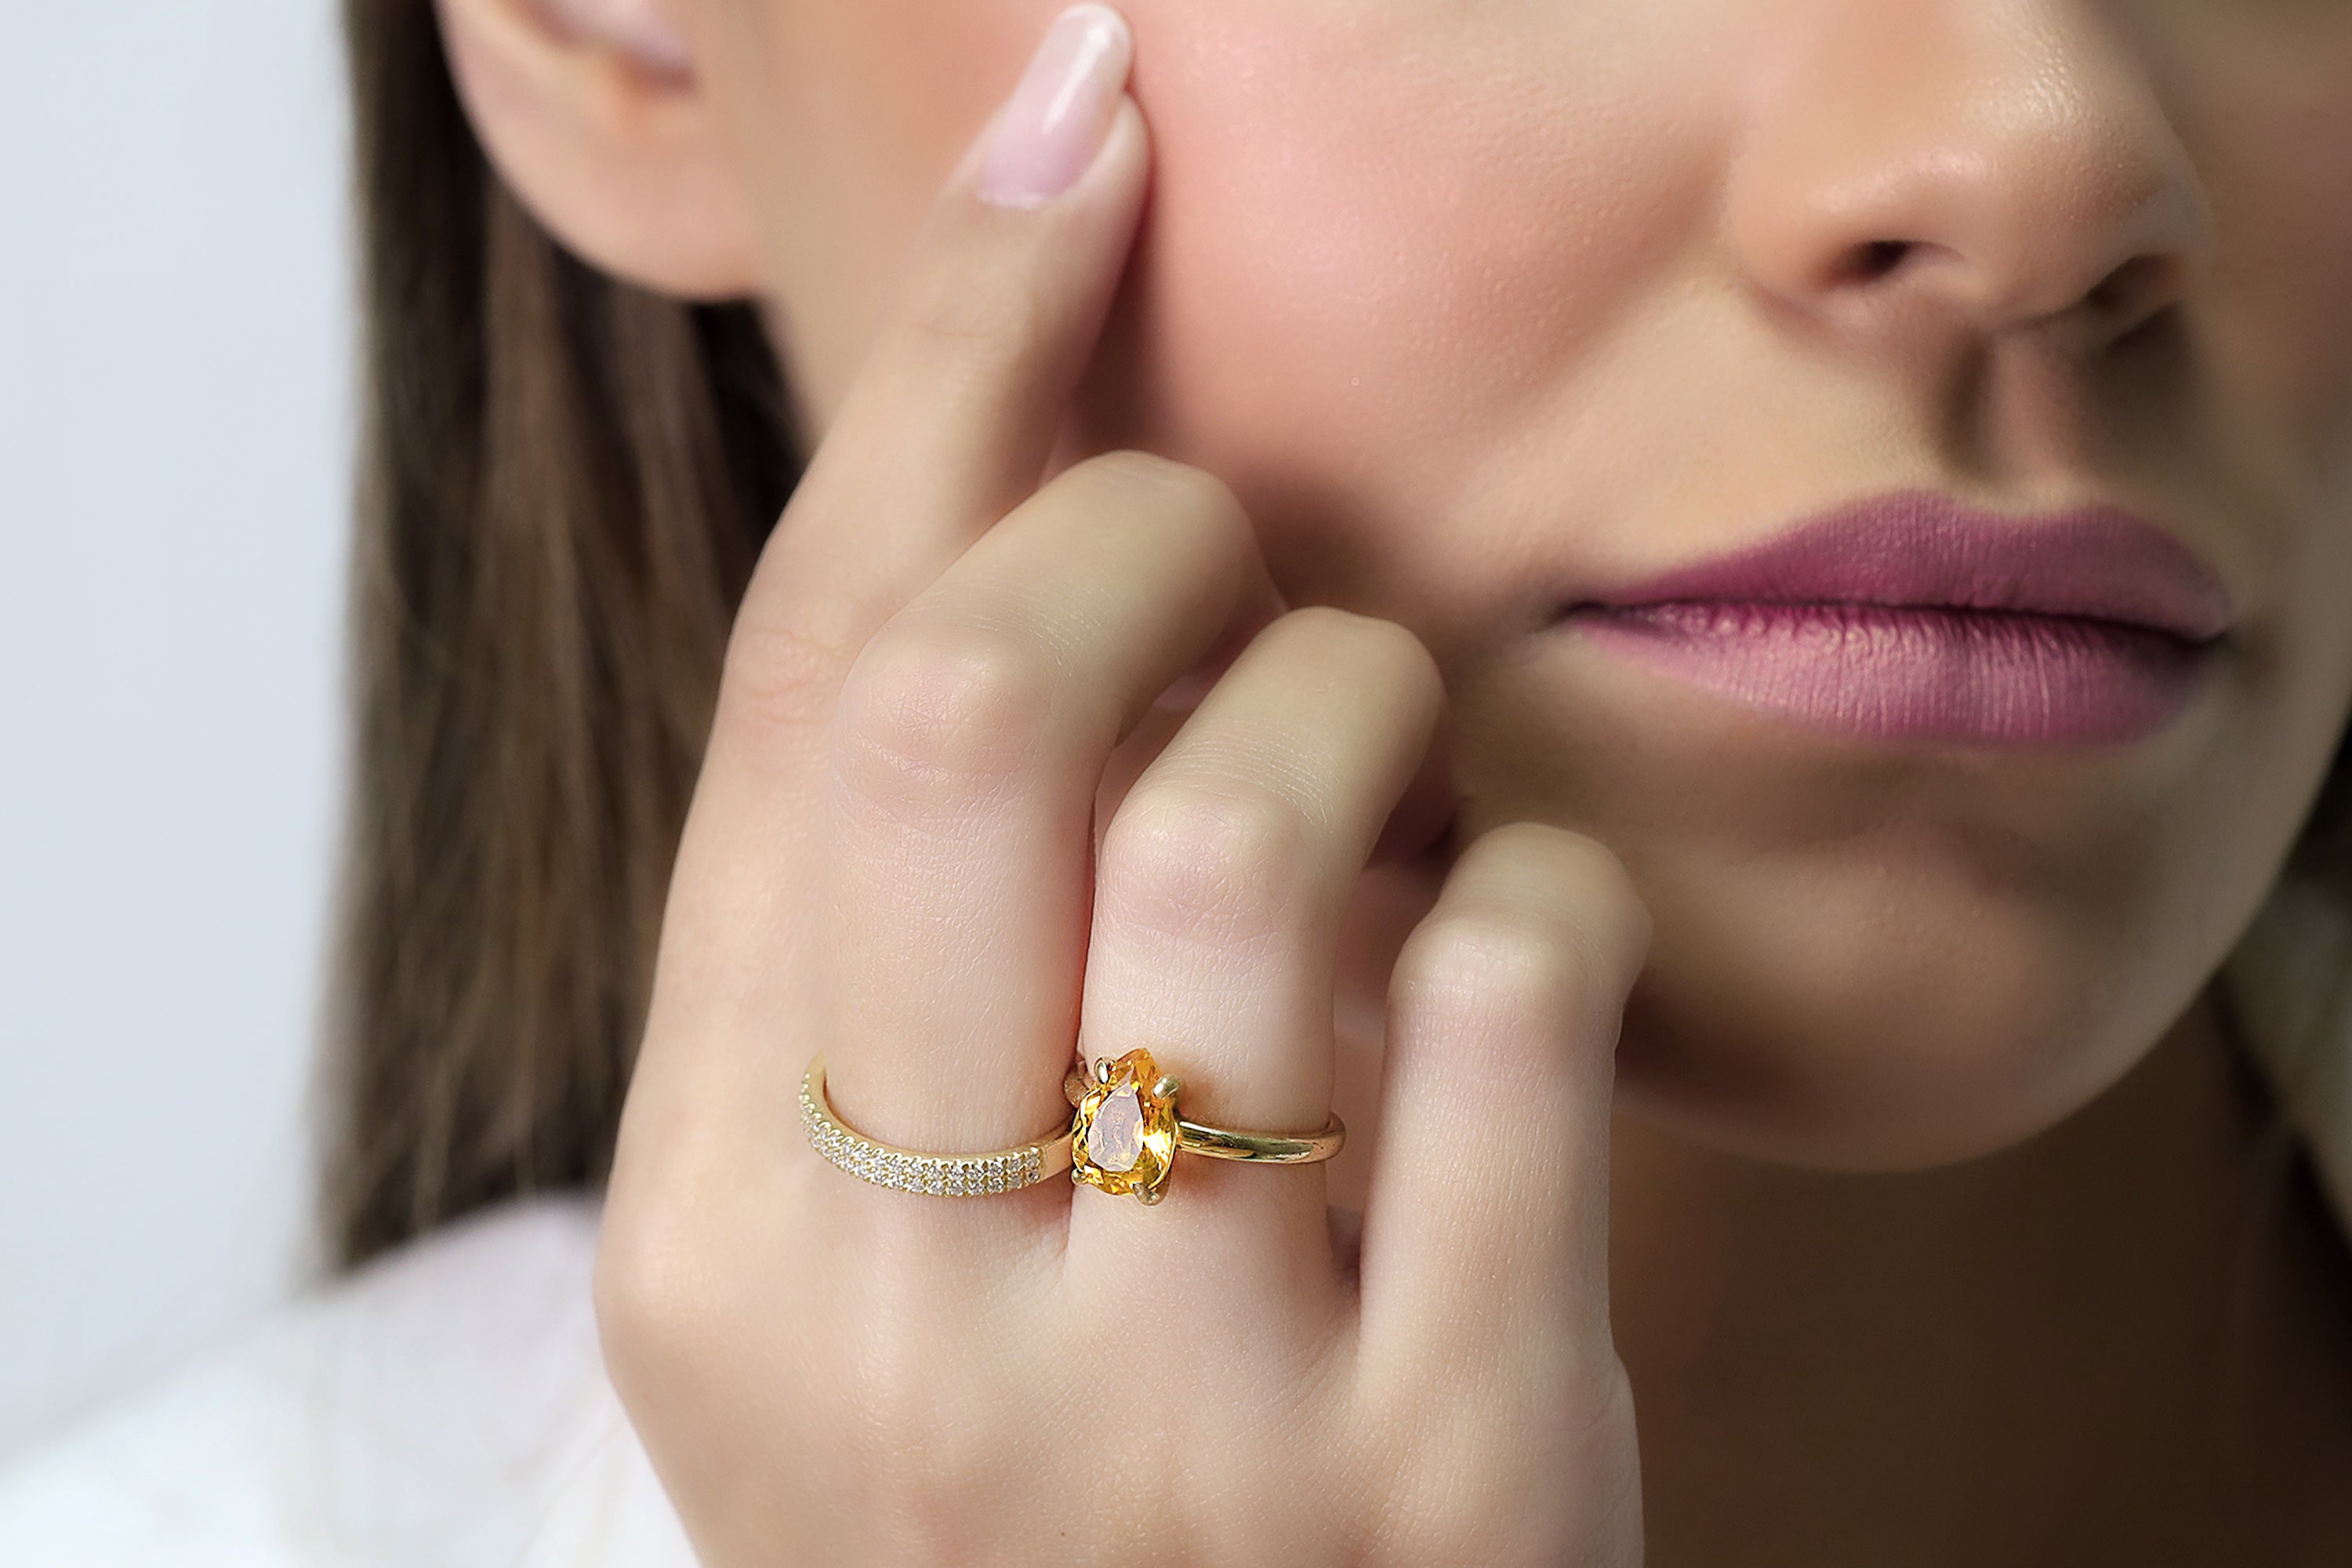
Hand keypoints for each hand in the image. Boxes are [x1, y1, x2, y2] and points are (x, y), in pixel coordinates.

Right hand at [595, 7, 1650, 1562]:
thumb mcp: (888, 1242)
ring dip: (1358, 691)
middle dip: (1136, 517)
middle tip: (1225, 543)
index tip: (1061, 150)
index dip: (938, 372)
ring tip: (1378, 748)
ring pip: (1247, 824)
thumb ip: (898, 943)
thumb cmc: (1065, 1478)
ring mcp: (1171, 1419)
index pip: (793, 698)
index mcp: (713, 1241)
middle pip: (972, 710)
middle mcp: (893, 1328)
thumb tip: (1021, 487)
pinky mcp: (1452, 1471)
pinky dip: (1535, 877)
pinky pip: (1503, 998)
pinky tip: (1510, 928)